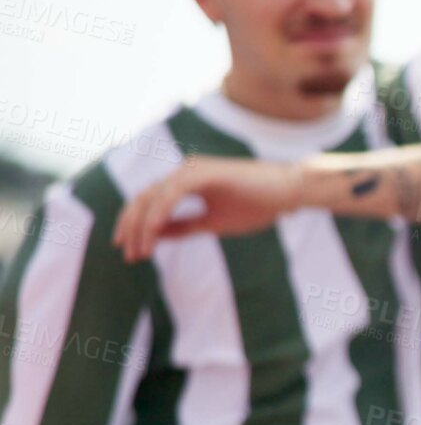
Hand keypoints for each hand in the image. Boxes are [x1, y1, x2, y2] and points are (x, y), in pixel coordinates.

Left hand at [113, 155, 305, 261]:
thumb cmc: (257, 205)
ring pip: (153, 196)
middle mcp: (184, 172)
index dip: (136, 228)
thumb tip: (156, 236)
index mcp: (186, 183)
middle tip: (127, 255)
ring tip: (140, 251)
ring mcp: (192, 169)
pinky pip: (172, 193)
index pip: (150, 203)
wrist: (288, 192)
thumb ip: (183, 226)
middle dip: (131, 228)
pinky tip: (153, 232)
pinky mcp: (203, 172)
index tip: (132, 253)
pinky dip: (160, 212)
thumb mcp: (213, 223)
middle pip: (143, 198)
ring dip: (143, 225)